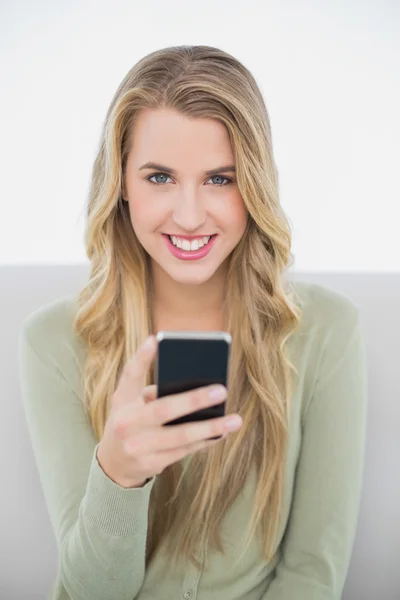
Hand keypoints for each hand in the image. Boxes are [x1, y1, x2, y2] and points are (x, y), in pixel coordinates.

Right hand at [96, 336, 242, 487]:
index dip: (142, 358)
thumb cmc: (128, 421)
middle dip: (194, 400)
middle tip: (221, 390)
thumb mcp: (126, 400)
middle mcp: (127, 424)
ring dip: (210, 428)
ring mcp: (139, 447)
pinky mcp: (152, 464)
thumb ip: (143, 383)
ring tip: (234, 420)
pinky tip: (222, 433)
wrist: (113, 463)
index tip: (155, 340)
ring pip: (180, 436)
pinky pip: (184, 451)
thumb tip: (173, 366)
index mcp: (122, 402)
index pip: (130, 376)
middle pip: (163, 410)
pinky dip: (205, 441)